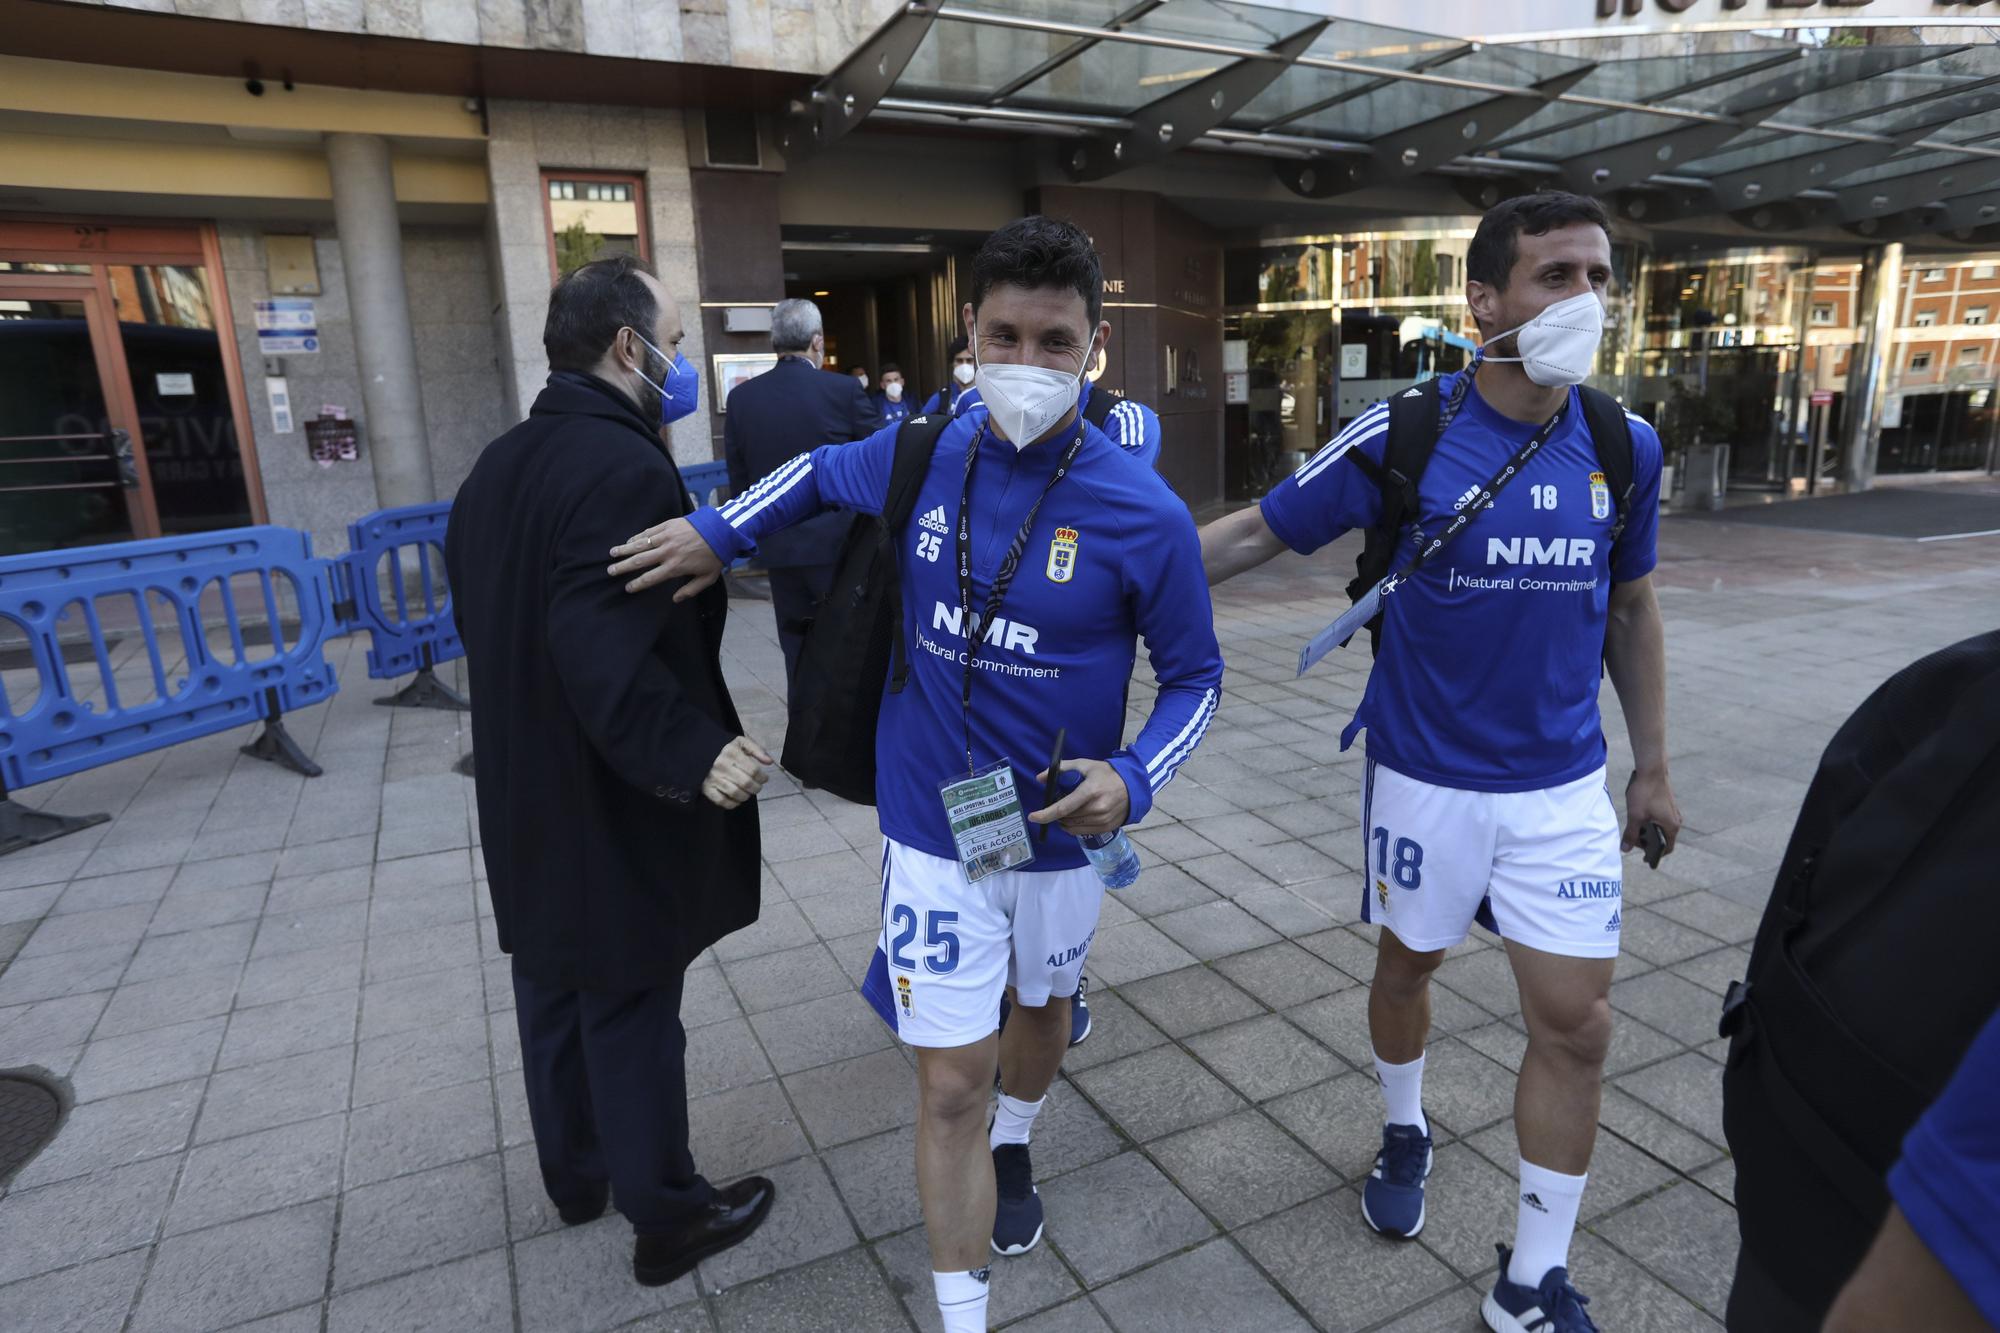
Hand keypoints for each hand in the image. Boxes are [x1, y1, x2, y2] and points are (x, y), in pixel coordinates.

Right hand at [607, 517, 723, 598]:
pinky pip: (649, 532)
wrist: (722, 531)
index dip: (637, 584)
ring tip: (612, 554)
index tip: (627, 587)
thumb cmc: (715, 556)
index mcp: (676, 567)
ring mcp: (667, 537)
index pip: (651, 578)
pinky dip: (637, 537)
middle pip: (640, 561)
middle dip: (623, 567)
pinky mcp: (668, 525)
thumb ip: (690, 590)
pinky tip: (629, 541)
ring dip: (625, 549)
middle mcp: (668, 552)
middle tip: (610, 571)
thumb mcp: (707, 578)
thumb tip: (675, 599)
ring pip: (641, 544)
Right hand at [702, 736, 771, 809]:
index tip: (764, 778)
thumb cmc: (725, 749)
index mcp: (731, 753)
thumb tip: (769, 762)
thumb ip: (757, 749)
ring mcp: (713, 778)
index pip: (753, 770)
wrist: (699, 752)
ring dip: (746, 796)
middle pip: (746, 783)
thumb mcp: (741, 742)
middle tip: (757, 787)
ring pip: (736, 793)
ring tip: (748, 792)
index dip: (762, 777)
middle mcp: (721, 766)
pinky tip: (737, 799)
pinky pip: (722, 801)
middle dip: (756, 788)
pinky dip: (733, 803)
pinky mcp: (707, 788)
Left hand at [1028, 758, 1130, 836]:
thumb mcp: (1084, 765)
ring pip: (1072, 826)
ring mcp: (1103, 820)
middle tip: (1059, 803)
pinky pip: (1082, 831)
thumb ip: (1061, 769)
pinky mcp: (1106, 828)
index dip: (1045, 814)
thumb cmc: (1106, 774)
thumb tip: (1040, 778)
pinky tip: (1076, 817)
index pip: (1063, 808)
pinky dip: (1073, 827)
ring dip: (1064, 821)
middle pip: (1066, 818)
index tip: (1032, 817)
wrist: (1133, 786)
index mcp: (1090, 791)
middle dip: (1056, 813)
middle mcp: (1097, 808)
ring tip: (1069, 809)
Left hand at [1623, 767, 1681, 858]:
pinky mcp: (1667, 804)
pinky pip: (1658, 819)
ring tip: (1633, 827)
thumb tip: (1625, 850)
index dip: (1656, 856)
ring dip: (1647, 831)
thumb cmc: (1645, 793)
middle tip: (1632, 840)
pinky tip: (1637, 816)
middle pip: (1663, 838)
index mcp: (1671, 826)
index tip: (1644, 859)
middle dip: (1648, 842)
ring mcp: (1672, 811)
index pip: (1668, 848)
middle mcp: (1675, 820)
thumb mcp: (1635, 816)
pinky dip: (1649, 822)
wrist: (1651, 769)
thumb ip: (1631, 834)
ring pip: (1659, 827)